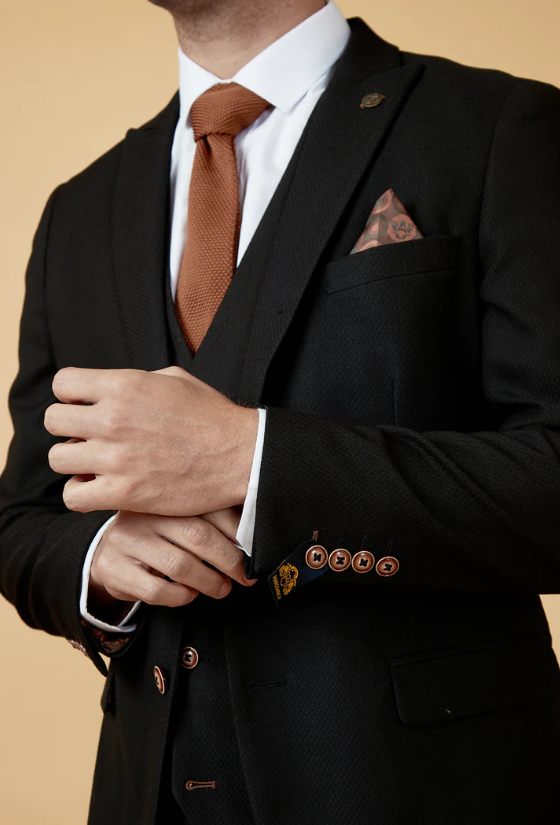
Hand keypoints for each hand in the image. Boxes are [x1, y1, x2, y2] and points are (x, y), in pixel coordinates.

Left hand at [44, 366, 258, 514]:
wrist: (242, 455)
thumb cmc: (212, 416)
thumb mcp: (174, 380)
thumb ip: (135, 380)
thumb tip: (108, 387)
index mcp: (124, 385)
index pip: (62, 384)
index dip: (71, 396)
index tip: (87, 407)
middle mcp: (113, 419)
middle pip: (53, 420)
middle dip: (68, 428)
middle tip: (89, 438)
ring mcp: (117, 458)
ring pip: (57, 458)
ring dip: (72, 461)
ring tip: (94, 464)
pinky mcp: (124, 493)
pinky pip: (73, 496)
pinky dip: (81, 493)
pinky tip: (99, 488)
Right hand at [87, 507, 256, 621]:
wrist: (110, 552)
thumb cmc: (158, 535)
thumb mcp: (181, 519)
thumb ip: (213, 520)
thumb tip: (254, 537)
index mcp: (166, 495)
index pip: (210, 509)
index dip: (237, 532)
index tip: (255, 552)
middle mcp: (144, 513)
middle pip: (197, 535)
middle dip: (228, 561)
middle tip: (243, 577)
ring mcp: (125, 539)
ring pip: (178, 564)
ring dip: (208, 581)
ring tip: (221, 588)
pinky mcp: (113, 568)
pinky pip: (155, 589)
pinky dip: (180, 597)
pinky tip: (189, 594)